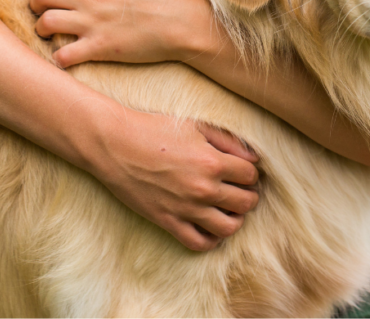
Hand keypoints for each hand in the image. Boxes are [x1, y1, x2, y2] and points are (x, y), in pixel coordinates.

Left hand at [30, 0, 216, 67]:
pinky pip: (64, 55)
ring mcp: (93, 24)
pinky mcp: (101, 48)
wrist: (186, 22)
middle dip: (36, 3)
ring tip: (49, 35)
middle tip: (43, 10)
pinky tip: (67, 58)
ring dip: (42, 29)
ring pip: (45, 23)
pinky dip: (60, 58)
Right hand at [86, 104, 260, 250]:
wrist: (115, 145)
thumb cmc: (155, 129)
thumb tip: (254, 158)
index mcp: (212, 161)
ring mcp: (185, 208)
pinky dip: (211, 239)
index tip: (241, 170)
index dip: (250, 172)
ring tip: (228, 209)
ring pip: (229, 227)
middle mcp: (203, 188)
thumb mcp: (196, 126)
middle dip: (248, 195)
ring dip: (235, 219)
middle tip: (239, 189)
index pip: (251, 175)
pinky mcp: (167, 221)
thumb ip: (229, 141)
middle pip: (246, 202)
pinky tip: (210, 226)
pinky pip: (199, 243)